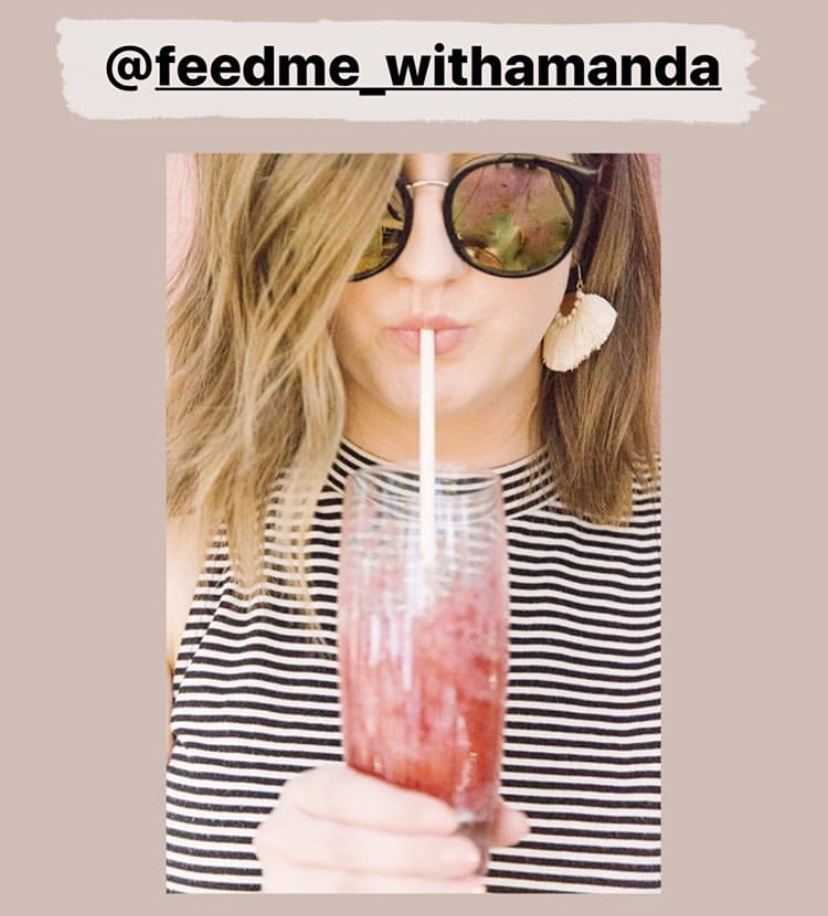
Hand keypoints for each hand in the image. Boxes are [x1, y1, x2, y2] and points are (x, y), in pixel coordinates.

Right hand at [253, 764, 528, 892]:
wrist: (330, 860)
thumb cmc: (369, 825)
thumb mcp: (398, 805)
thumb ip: (449, 806)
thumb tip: (517, 821)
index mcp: (304, 793)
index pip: (342, 793)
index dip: (394, 808)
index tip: (448, 818)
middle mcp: (282, 836)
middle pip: (347, 849)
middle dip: (414, 856)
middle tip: (470, 858)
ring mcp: (284, 885)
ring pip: (348, 893)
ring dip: (417, 893)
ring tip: (471, 891)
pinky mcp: (295, 909)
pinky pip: (350, 915)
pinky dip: (403, 908)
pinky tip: (444, 906)